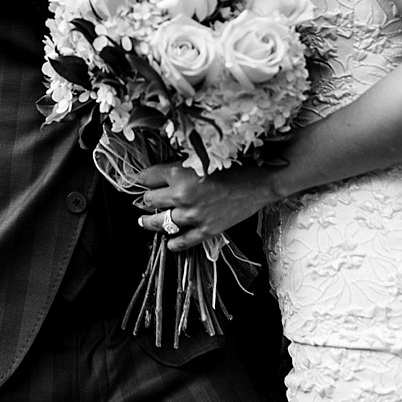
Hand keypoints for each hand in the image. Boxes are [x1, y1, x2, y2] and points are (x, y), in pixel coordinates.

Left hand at [134, 162, 275, 253]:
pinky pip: (182, 241)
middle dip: (146, 198)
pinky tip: (169, 243)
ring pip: (159, 222)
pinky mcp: (206, 230)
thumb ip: (180, 166)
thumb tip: (163, 173)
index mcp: (178, 173)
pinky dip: (173, 243)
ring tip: (144, 221)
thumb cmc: (234, 165)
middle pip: (149, 200)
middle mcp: (180, 195)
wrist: (259, 182)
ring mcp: (192, 215)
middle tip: (145, 199)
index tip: (142, 180)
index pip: (147, 177)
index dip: (143, 178)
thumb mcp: (201, 158)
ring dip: (148, 222)